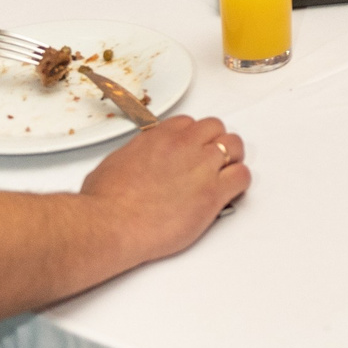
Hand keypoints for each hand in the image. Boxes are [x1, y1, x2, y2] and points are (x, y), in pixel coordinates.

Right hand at [80, 115, 251, 264]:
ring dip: (232, 159)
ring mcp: (201, 168)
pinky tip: (229, 192)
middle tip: (212, 161)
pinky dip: (239, 183)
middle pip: (216, 129)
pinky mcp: (213, 193)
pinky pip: (242, 177)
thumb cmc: (105, 201)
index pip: (190, 123)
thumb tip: (142, 161)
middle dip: (216, 142)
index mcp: (161, 136)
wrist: (110, 224)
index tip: (192, 149)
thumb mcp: (117, 161)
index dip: (193, 137)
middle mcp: (184, 145)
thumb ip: (139, 153)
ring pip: (234, 146)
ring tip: (225, 174)